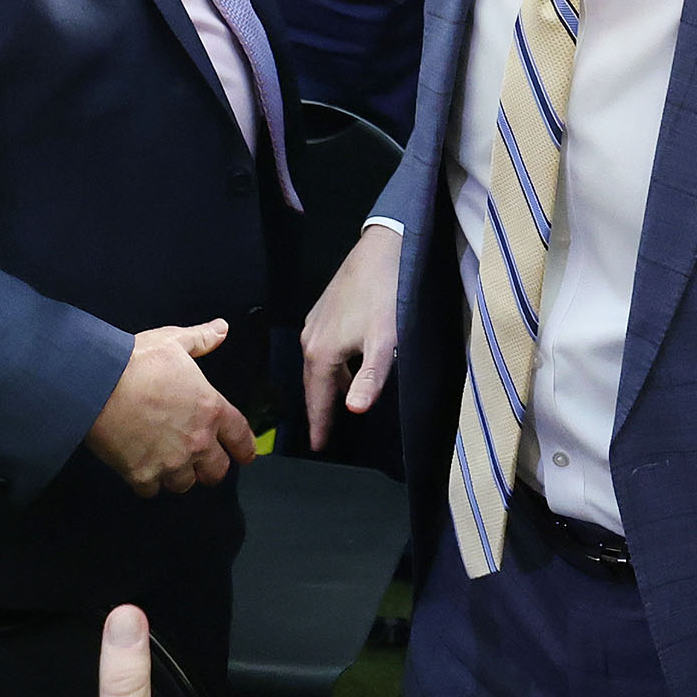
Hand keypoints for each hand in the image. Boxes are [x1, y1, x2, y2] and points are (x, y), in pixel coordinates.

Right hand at [86, 322, 256, 496]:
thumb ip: (201, 338)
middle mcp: (196, 440)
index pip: (240, 436)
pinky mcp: (143, 475)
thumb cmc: (137, 363)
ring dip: (178, 476)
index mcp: (210, 409)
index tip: (245, 455)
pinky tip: (141, 469)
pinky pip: (152, 491)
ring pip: (184, 485)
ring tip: (167, 464)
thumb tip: (221, 329)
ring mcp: (170, 462)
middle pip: (217, 471)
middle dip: (210, 468)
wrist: (99, 385)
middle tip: (200, 462)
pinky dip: (148, 483)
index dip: (245, 448)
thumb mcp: (173, 342)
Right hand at [301, 225, 401, 449]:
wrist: (383, 248)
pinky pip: (321, 349)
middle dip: (319, 409)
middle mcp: (310, 338)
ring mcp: (315, 323)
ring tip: (336, 406)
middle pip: (312, 384)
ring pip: (318, 366)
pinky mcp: (324, 311)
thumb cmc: (386, 295)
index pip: (317, 399)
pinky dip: (329, 367)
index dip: (319, 425)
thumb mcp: (384, 341)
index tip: (317, 447)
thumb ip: (370, 378)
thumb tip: (355, 410)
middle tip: (324, 433)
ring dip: (326, 387)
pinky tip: (345, 368)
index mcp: (321, 352)